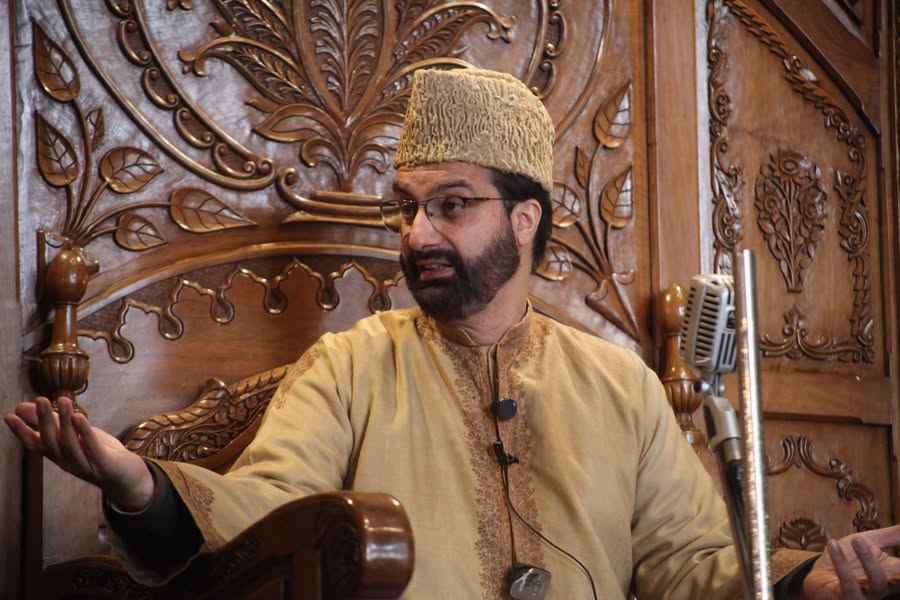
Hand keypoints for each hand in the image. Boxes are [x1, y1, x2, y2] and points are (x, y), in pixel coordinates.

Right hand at [4, 396, 153, 510]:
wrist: (126, 477)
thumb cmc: (97, 452)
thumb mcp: (73, 435)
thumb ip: (52, 422)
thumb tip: (23, 407)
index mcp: (58, 455)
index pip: (35, 444)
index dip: (21, 432)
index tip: (9, 416)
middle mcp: (67, 462)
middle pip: (51, 442)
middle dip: (44, 421)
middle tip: (39, 400)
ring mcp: (84, 465)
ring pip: (69, 444)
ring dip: (64, 421)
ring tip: (63, 400)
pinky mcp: (103, 464)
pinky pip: (92, 447)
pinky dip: (84, 432)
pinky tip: (80, 416)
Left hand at [801, 525, 899, 598]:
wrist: (819, 576)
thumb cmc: (848, 560)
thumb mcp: (871, 542)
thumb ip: (891, 535)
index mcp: (892, 573)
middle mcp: (883, 587)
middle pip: (899, 581)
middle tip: (894, 557)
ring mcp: (866, 595)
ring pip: (877, 582)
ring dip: (868, 559)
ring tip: (857, 538)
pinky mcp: (846, 598)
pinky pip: (847, 583)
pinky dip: (840, 563)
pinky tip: (832, 544)